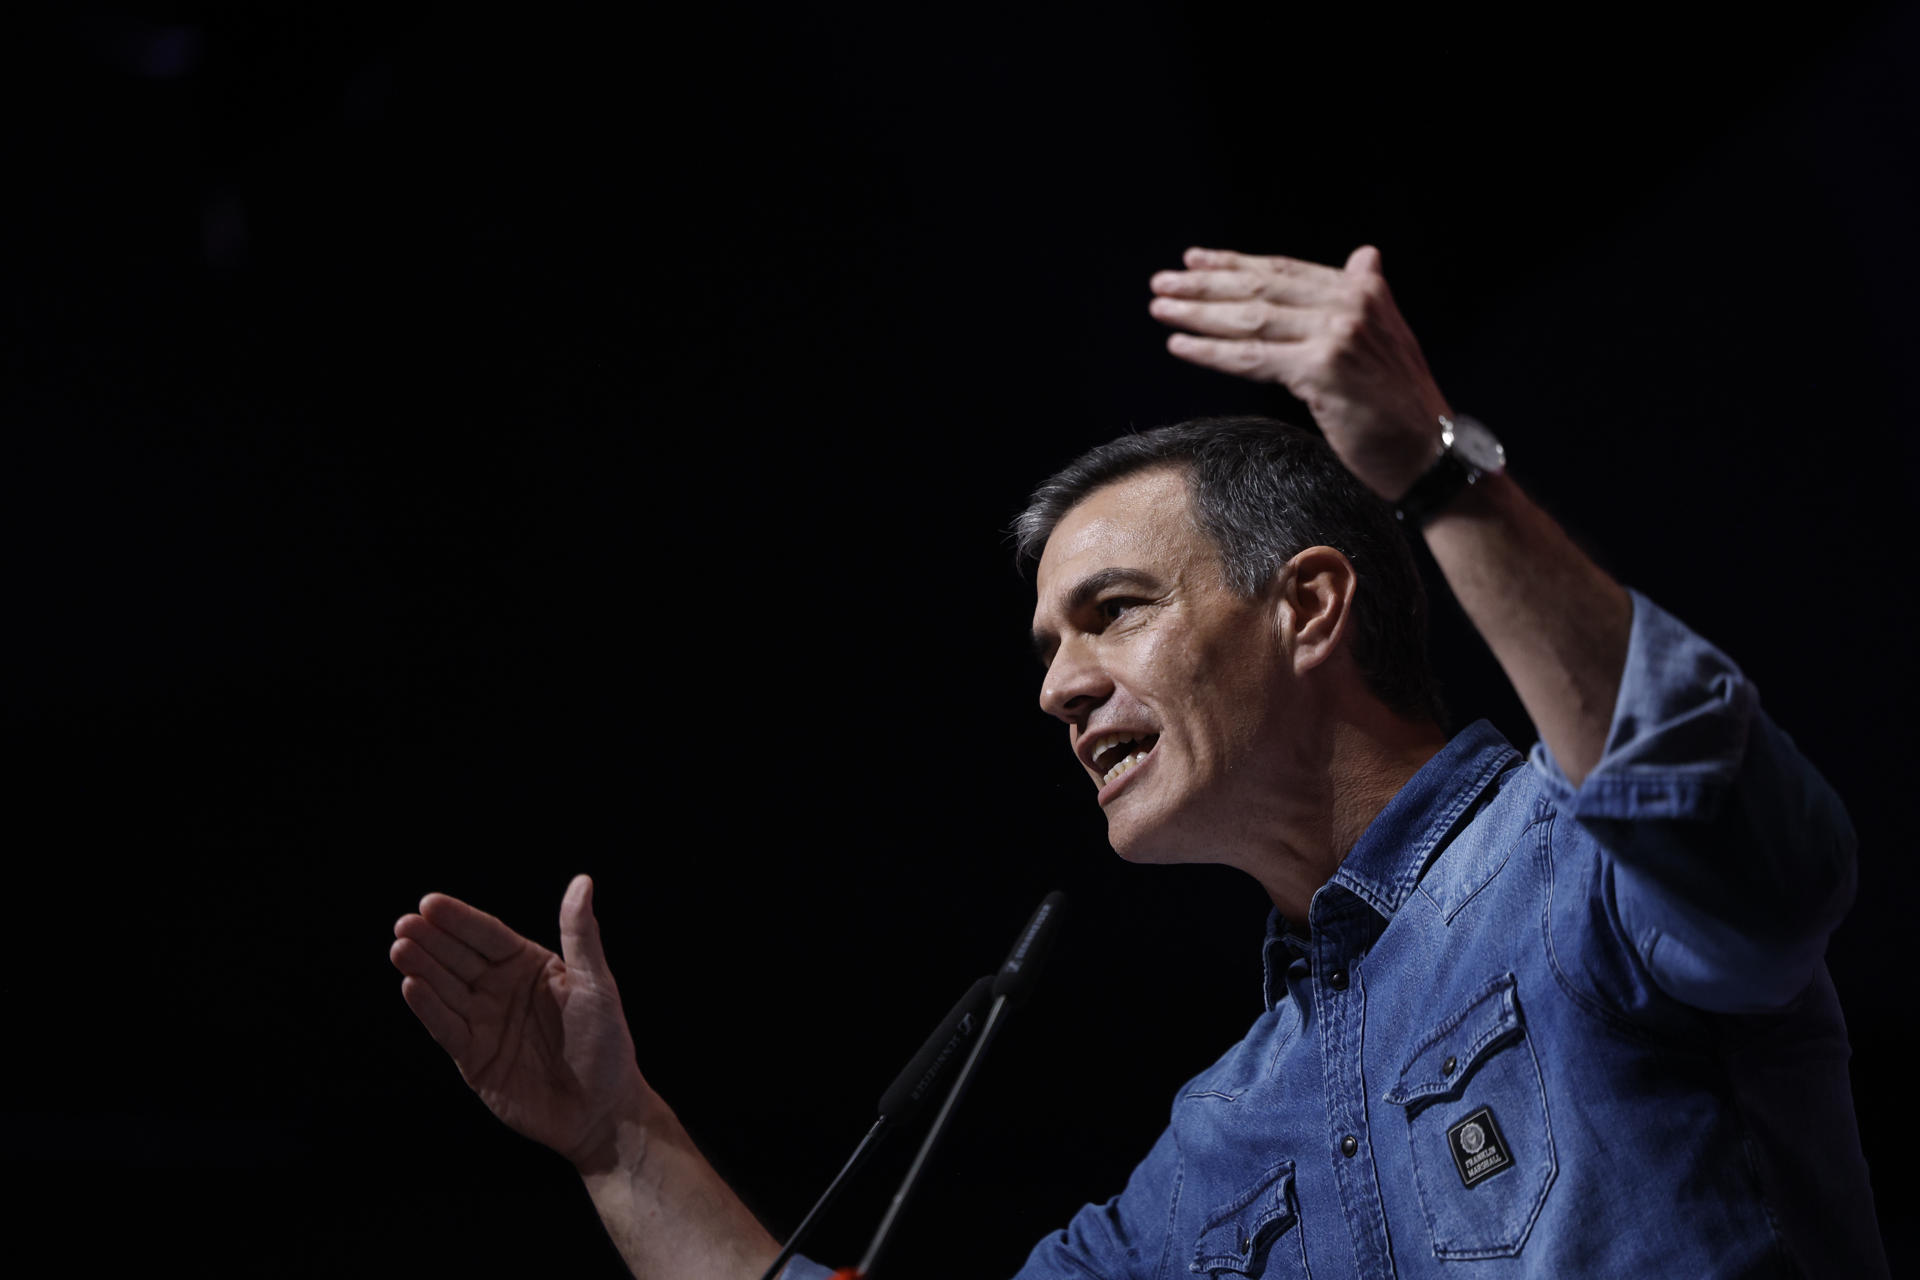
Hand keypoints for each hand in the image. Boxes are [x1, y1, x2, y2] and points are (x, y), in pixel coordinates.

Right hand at [391, 874, 648, 1168]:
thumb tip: (582, 881)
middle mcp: (501, 990)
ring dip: (422, 969)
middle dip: (432, 940)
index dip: (459, 919)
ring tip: (401, 948)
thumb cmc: (607, 1043)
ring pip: (446, 990)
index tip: (429, 903)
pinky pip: (446, 1028)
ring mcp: (484, 1023)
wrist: (602, 1111)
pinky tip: (411, 986)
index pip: (488, 935)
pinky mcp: (473, 1058)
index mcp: (529, 965)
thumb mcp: (596, 984)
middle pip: (460, 959)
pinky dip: (428, 1008)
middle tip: (404, 923)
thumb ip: (581, 935)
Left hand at [1149, 245, 1449, 500]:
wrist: (1430, 453)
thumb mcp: (1389, 338)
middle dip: (1205, 285)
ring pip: (1251, 320)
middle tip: (1162, 280)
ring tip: (1161, 307)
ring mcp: (1337, 335)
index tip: (1194, 260)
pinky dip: (1211, 351)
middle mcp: (1351, 305)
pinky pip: (1252, 358)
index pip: (1284, 272)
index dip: (1235, 264)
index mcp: (1363, 292)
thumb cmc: (1402, 405)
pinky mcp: (1322, 370)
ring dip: (1198, 313)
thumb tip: (1364, 256)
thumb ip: (1368, 296)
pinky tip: (1180, 345)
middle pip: (1261, 290)